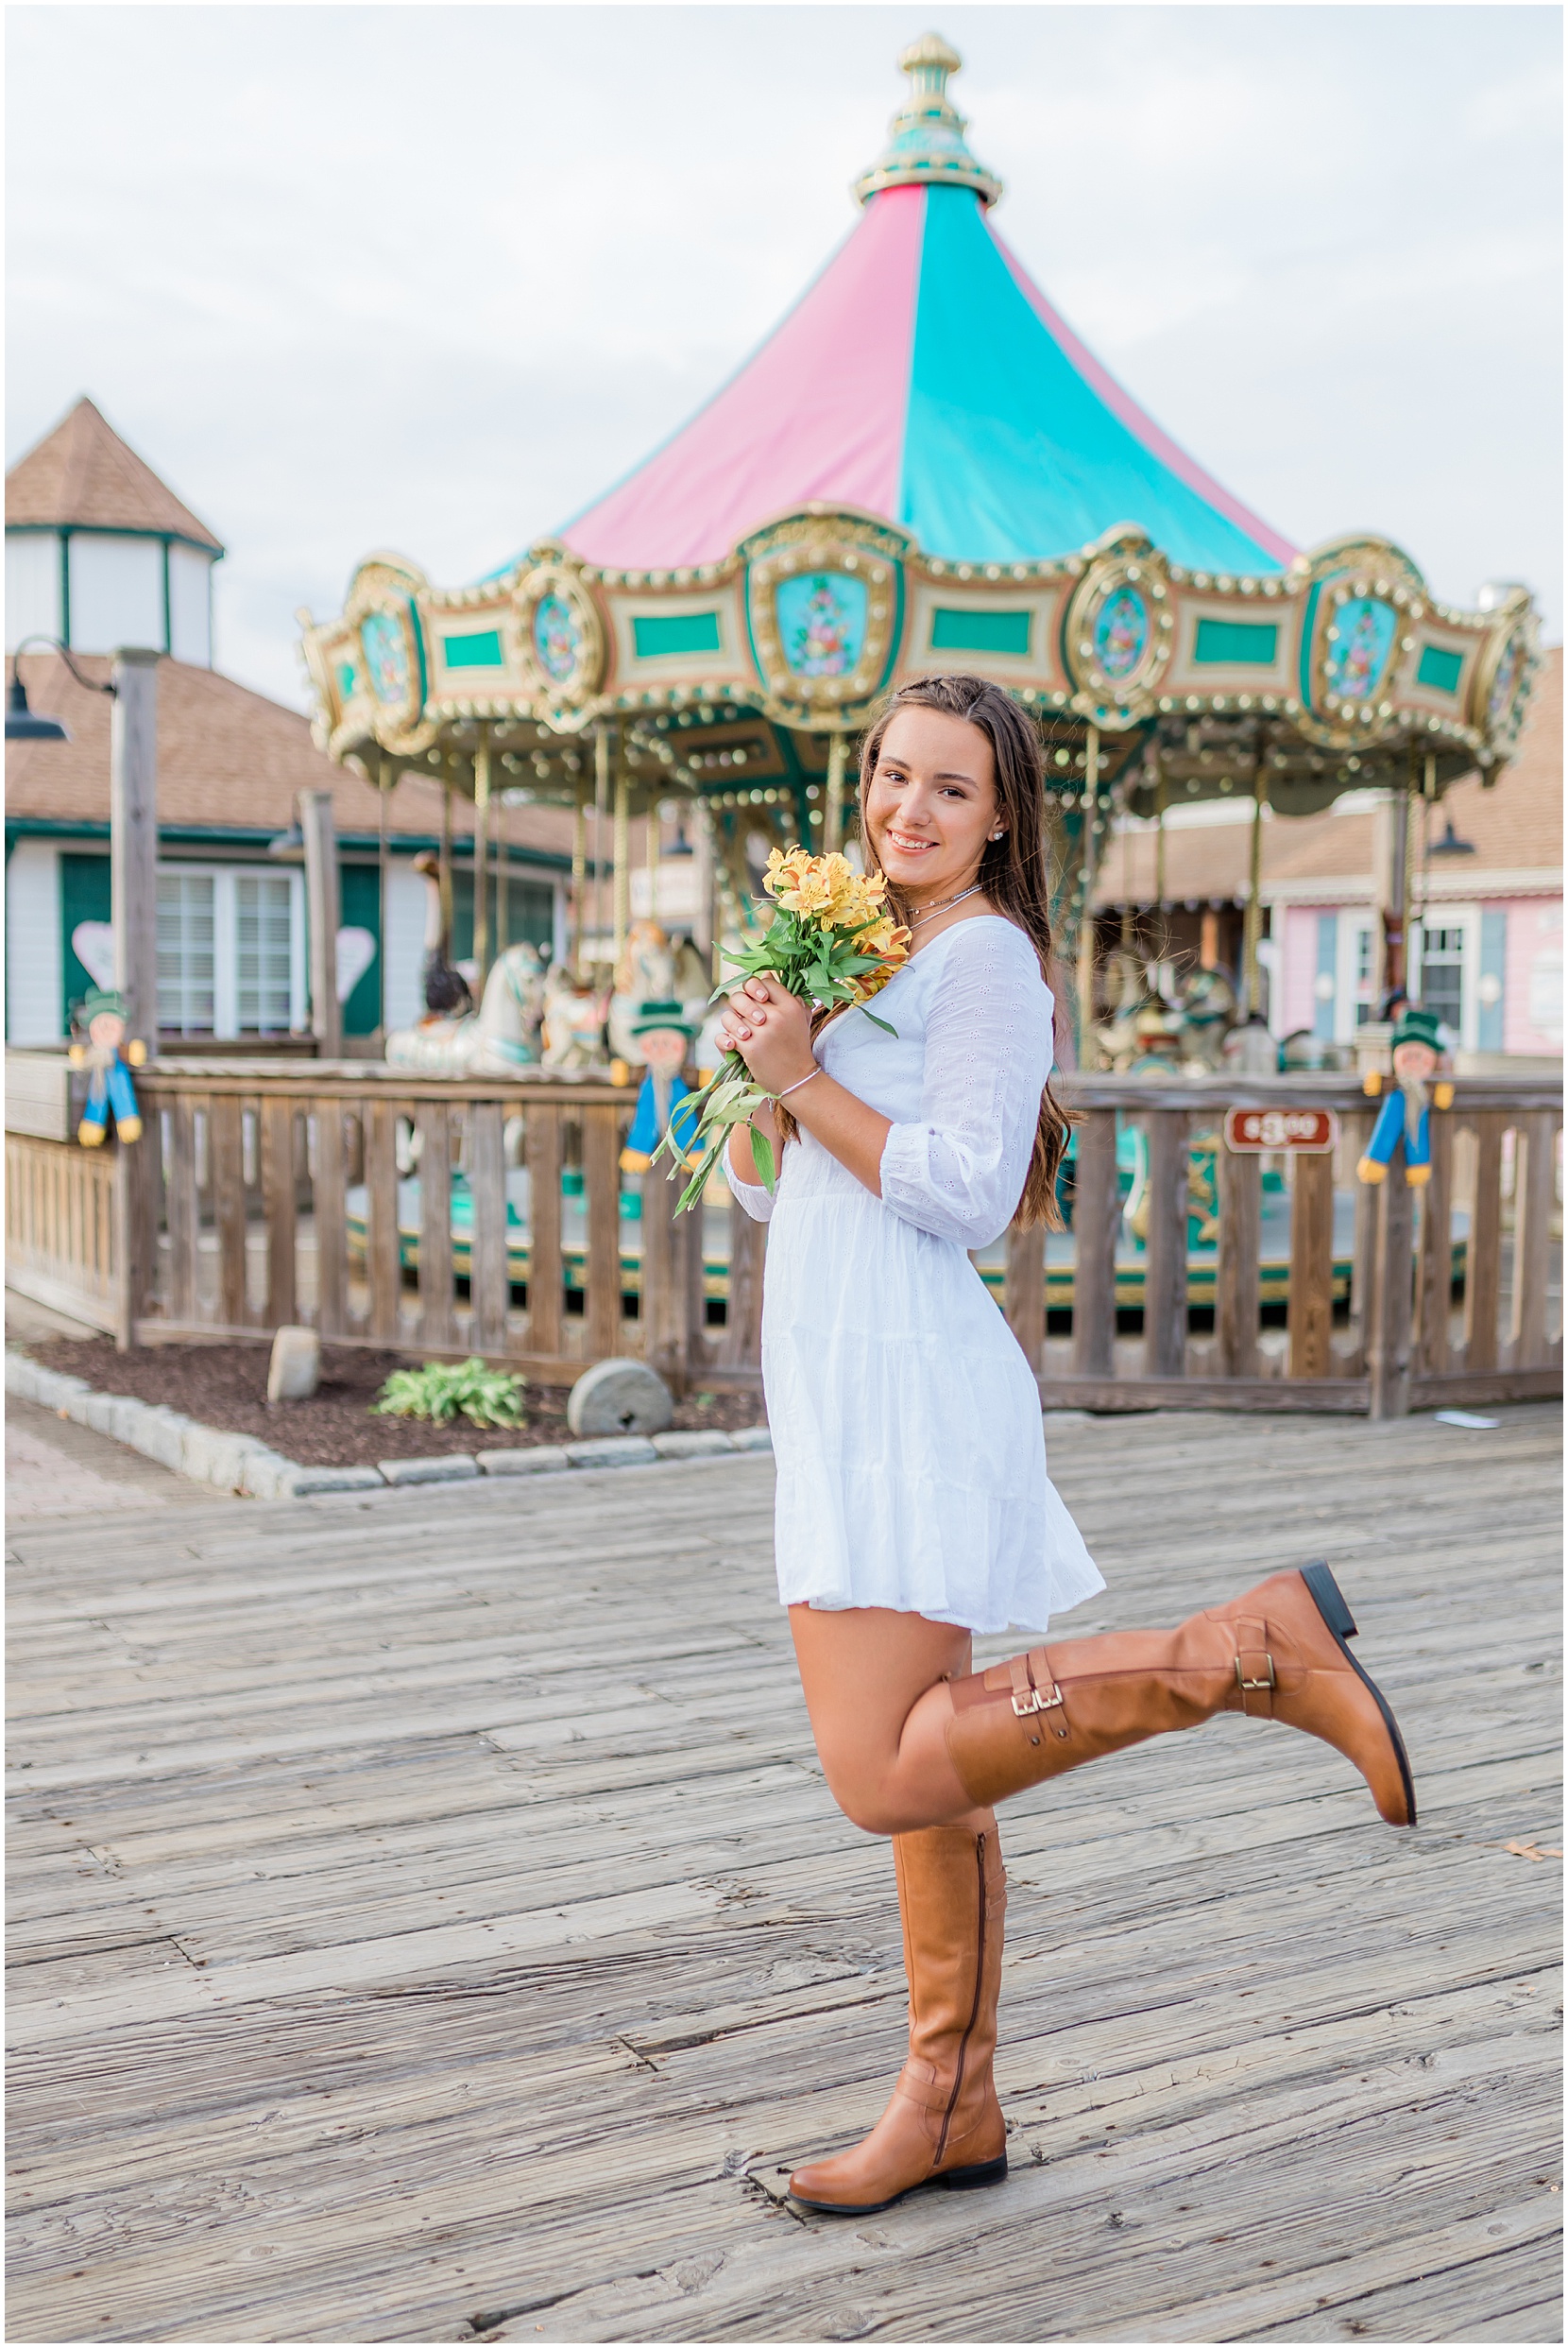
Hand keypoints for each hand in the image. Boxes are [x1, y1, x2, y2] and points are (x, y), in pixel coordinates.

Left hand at [714, 975, 815, 1095]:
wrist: (798, 1080)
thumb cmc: (797, 1048)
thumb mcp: (800, 1019)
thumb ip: (787, 996)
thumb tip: (767, 973)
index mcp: (790, 1006)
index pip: (765, 981)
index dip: (756, 988)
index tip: (758, 1000)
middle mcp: (776, 1016)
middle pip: (743, 996)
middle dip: (739, 1006)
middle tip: (748, 1019)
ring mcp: (762, 1032)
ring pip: (730, 1016)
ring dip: (731, 1025)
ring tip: (742, 1034)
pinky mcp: (750, 1048)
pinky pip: (724, 1037)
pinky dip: (725, 1041)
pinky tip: (733, 1045)